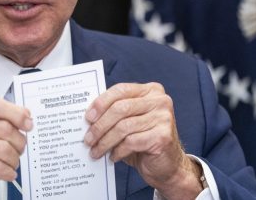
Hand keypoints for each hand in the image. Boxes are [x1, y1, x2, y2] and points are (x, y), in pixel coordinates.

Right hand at [0, 98, 32, 199]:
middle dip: (19, 140)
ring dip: (14, 158)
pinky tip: (7, 172)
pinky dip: (8, 171)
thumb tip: (24, 115)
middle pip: (3, 127)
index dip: (16, 113)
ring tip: (12, 161)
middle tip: (20, 146)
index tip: (27, 122)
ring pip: (2, 148)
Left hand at [84, 83, 202, 198]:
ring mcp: (164, 118)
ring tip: (95, 151)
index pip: (121, 90)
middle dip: (100, 125)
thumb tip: (88, 115)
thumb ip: (115, 111)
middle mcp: (160, 101)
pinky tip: (113, 156)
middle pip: (120, 108)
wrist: (168, 164)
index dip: (101, 102)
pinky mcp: (163, 137)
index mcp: (151, 90)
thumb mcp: (130, 120)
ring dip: (105, 141)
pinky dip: (118, 151)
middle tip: (88, 139)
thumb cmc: (143, 139)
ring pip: (123, 127)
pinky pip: (131, 142)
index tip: (88, 117)